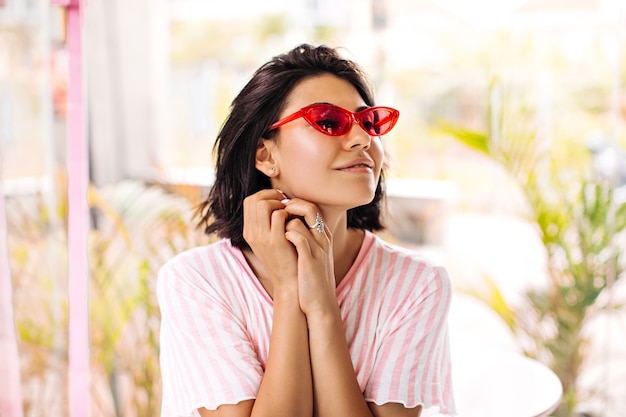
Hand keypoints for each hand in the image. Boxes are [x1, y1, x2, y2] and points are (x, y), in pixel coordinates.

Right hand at [242, 189, 297, 288]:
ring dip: (279, 203)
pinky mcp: (275, 241)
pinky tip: (294, 220)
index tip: (279, 200)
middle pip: (254, 200)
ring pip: (263, 204)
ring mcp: (261, 237)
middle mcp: (251, 233)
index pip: (249, 201)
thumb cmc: (284, 258)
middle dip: (271, 196)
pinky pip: (279, 215)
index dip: (265, 195)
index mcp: (249, 232)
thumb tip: (275, 201)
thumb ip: (268, 223)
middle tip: (285, 202)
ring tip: (289, 212)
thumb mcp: (269, 241)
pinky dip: (288, 212)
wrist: (289, 281)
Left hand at [282, 198, 336, 316]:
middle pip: (309, 208)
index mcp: (324, 236)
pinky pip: (298, 238)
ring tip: (277, 233)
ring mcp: (318, 249)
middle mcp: (323, 239)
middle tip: (277, 215)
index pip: (312, 207)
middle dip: (290, 207)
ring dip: (283, 224)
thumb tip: (290, 223)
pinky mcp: (310, 261)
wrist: (321, 302)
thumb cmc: (312, 278)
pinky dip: (287, 236)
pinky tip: (281, 242)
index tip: (281, 210)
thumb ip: (306, 237)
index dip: (295, 204)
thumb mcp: (313, 254)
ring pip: (298, 222)